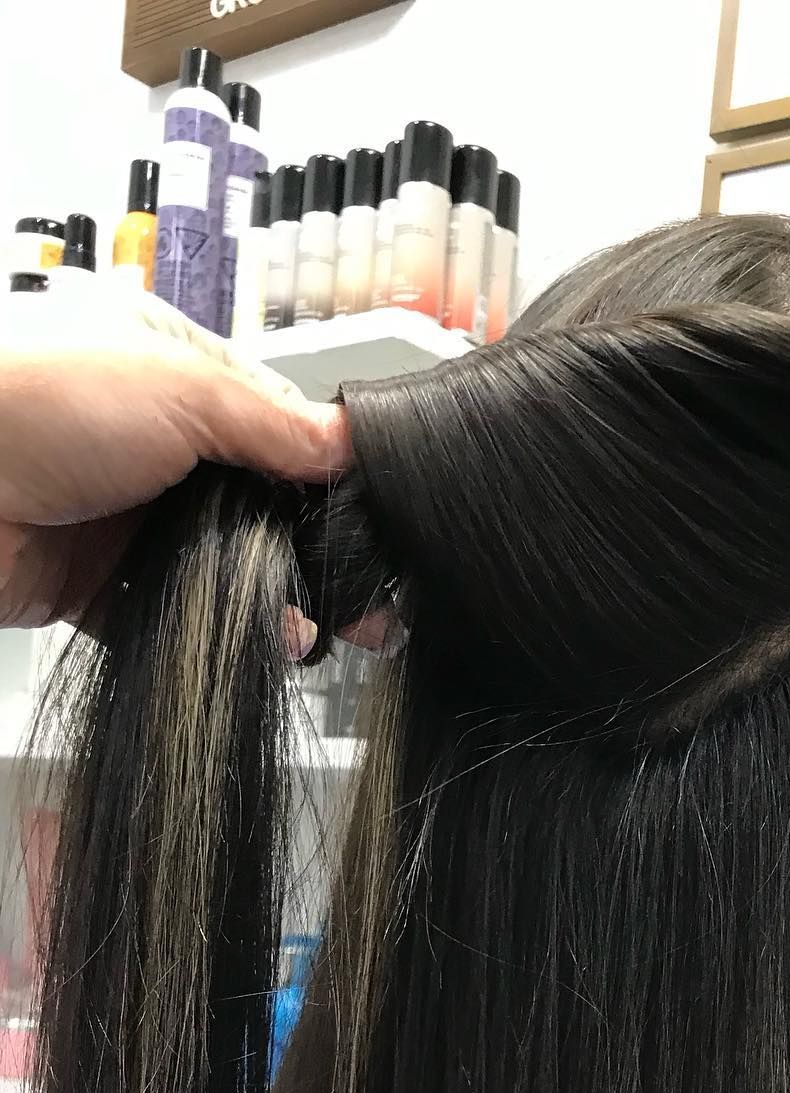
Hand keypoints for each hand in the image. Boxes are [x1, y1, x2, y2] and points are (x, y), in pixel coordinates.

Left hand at [0, 288, 372, 654]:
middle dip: (316, 552)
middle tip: (373, 598)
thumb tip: (352, 441)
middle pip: (259, 507)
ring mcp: (128, 518)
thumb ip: (273, 424)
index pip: (277, 431)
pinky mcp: (103, 584)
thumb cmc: (37, 409)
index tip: (380, 522)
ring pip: (227, 566)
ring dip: (279, 598)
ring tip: (330, 629)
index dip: (330, 479)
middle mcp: (155, 448)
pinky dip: (224, 633)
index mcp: (174, 379)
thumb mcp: (180, 391)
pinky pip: (179, 614)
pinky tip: (272, 643)